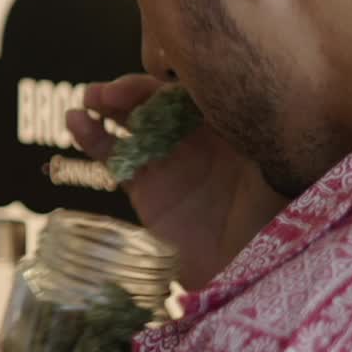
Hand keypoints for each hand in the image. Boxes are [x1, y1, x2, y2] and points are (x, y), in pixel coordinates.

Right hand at [66, 75, 284, 288]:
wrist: (253, 273)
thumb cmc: (276, 215)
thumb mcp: (276, 161)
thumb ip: (261, 123)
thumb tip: (254, 79)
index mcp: (230, 121)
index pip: (193, 86)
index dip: (170, 77)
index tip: (154, 78)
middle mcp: (196, 135)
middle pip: (157, 98)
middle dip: (133, 90)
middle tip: (112, 92)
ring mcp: (168, 160)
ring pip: (131, 120)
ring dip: (107, 103)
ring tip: (90, 97)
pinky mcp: (144, 188)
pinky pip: (114, 155)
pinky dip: (92, 136)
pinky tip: (75, 121)